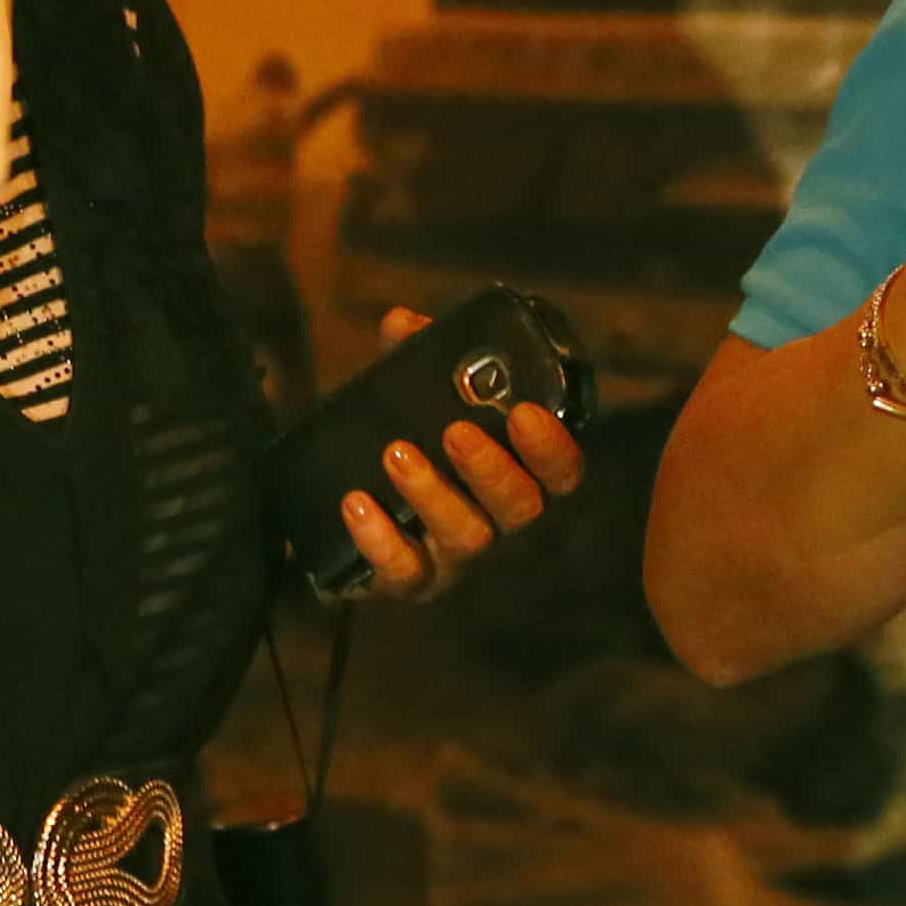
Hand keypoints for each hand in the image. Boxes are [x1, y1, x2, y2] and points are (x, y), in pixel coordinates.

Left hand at [340, 306, 587, 599]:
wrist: (345, 506)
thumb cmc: (405, 441)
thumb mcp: (410, 399)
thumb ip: (414, 359)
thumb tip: (404, 323)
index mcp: (515, 474)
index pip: (560, 472)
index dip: (552, 447)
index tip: (525, 411)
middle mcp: (498, 522)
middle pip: (522, 509)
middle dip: (492, 469)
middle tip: (456, 431)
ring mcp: (455, 558)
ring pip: (467, 538)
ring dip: (433, 493)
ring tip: (395, 454)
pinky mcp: (409, 582)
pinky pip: (404, 573)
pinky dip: (381, 540)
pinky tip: (357, 504)